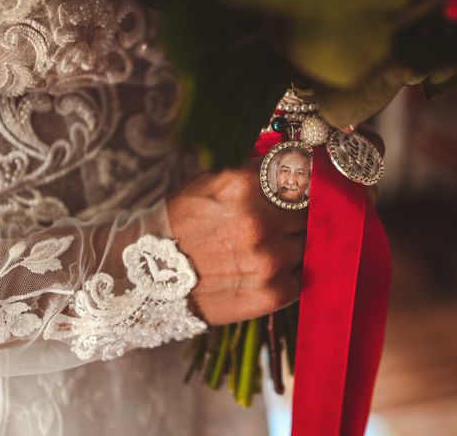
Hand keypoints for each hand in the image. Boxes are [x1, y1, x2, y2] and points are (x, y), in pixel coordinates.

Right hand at [166, 161, 305, 324]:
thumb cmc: (178, 225)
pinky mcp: (273, 294)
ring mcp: (269, 260)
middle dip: (299, 212)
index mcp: (245, 185)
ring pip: (308, 242)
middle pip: (309, 209)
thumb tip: (289, 162)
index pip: (301, 172)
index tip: (303, 185)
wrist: (147, 279)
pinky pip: (302, 275)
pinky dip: (291, 271)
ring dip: (295, 243)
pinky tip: (268, 269)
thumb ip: (251, 171)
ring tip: (269, 247)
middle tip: (283, 219)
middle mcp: (261, 222)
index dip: (303, 180)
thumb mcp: (207, 182)